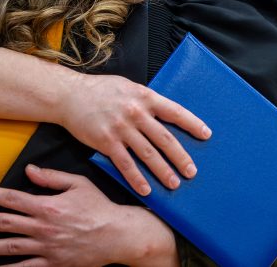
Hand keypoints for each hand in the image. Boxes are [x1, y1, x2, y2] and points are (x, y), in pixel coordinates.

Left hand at [0, 165, 176, 266]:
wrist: (116, 235)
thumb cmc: (98, 207)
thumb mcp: (78, 184)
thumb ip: (51, 177)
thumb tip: (29, 170)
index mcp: (47, 205)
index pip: (12, 198)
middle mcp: (42, 227)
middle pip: (5, 223)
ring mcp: (46, 247)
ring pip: (10, 247)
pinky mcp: (52, 263)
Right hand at [58, 73, 209, 195]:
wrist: (69, 95)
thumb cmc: (100, 90)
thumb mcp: (128, 87)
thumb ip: (145, 100)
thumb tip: (164, 112)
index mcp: (144, 96)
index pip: (175, 112)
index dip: (192, 124)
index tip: (206, 135)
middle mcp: (136, 112)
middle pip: (165, 138)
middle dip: (181, 157)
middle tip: (192, 172)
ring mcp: (121, 128)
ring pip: (148, 154)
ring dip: (163, 171)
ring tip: (175, 184)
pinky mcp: (106, 142)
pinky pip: (125, 164)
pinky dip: (137, 178)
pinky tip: (146, 189)